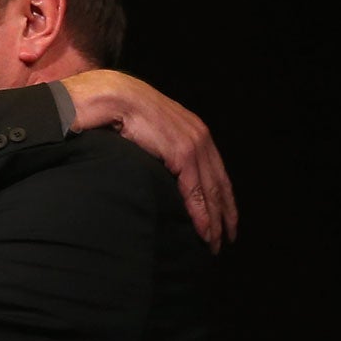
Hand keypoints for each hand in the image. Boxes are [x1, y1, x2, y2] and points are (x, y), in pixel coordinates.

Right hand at [59, 70, 236, 252]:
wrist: (113, 97)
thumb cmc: (120, 110)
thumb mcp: (146, 129)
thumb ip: (157, 145)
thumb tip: (152, 163)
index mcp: (193, 131)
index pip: (214, 170)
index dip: (221, 196)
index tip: (224, 217)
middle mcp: (200, 138)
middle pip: (219, 183)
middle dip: (225, 213)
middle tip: (226, 238)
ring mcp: (194, 145)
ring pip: (211, 191)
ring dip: (215, 220)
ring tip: (215, 243)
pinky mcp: (183, 154)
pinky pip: (196, 191)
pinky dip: (202, 214)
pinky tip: (205, 231)